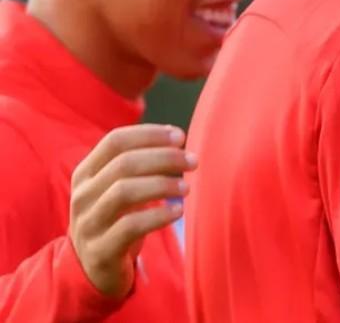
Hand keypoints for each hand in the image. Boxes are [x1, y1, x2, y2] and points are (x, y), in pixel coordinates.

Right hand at [68, 124, 195, 297]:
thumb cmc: (115, 218)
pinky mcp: (101, 250)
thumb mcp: (118, 187)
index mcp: (86, 173)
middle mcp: (83, 195)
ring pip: (124, 192)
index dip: (150, 134)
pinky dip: (158, 216)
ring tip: (186, 188)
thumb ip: (140, 164)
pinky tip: (178, 211)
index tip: (180, 137)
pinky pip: (130, 226)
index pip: (115, 141)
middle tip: (192, 161)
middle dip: (164, 157)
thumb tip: (177, 138)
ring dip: (162, 185)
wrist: (92, 268)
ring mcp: (88, 223)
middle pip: (123, 164)